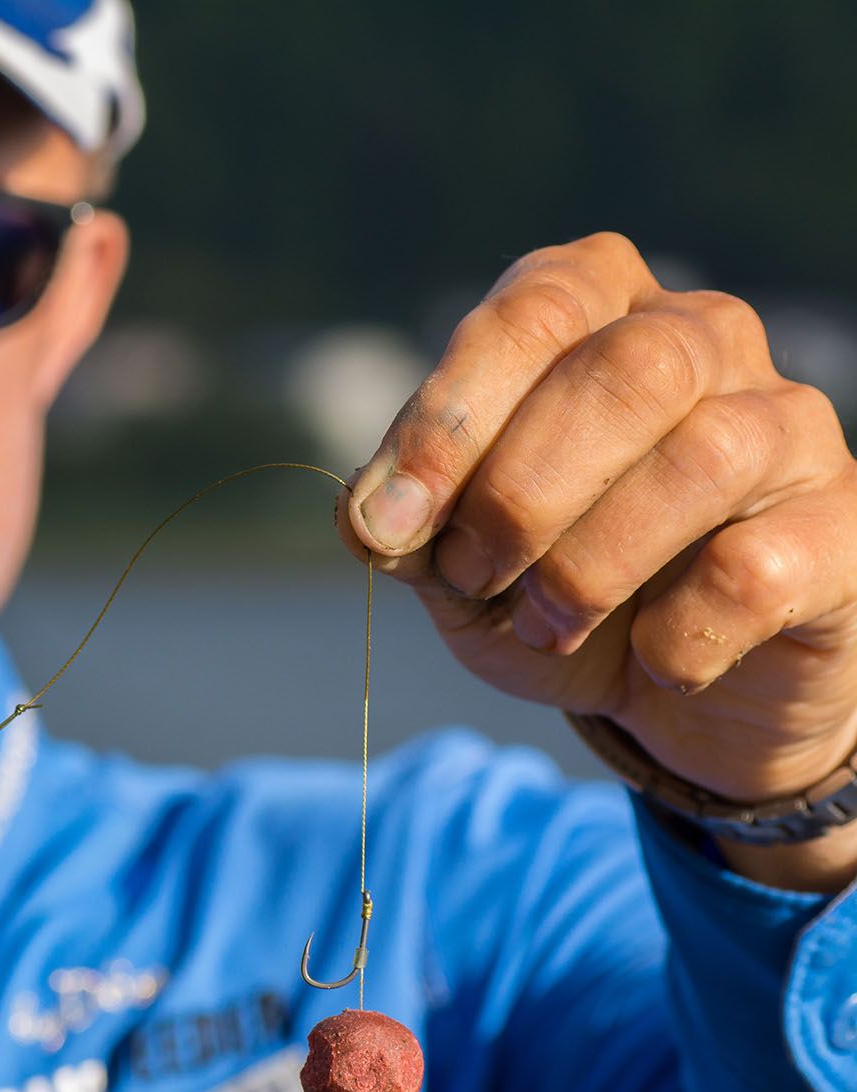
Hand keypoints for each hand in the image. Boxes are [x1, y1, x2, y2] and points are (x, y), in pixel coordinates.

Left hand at [343, 232, 856, 890]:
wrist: (673, 690)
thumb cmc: (550, 590)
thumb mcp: (454, 561)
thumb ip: (407, 525)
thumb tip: (373, 516)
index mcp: (596, 311)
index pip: (535, 310)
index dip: (451, 416)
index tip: (390, 517)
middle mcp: (704, 339)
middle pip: (626, 369)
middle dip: (520, 492)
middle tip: (475, 574)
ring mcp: (789, 424)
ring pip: (703, 456)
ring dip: (590, 567)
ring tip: (548, 620)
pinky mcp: (845, 525)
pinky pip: (760, 566)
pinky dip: (677, 634)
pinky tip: (655, 659)